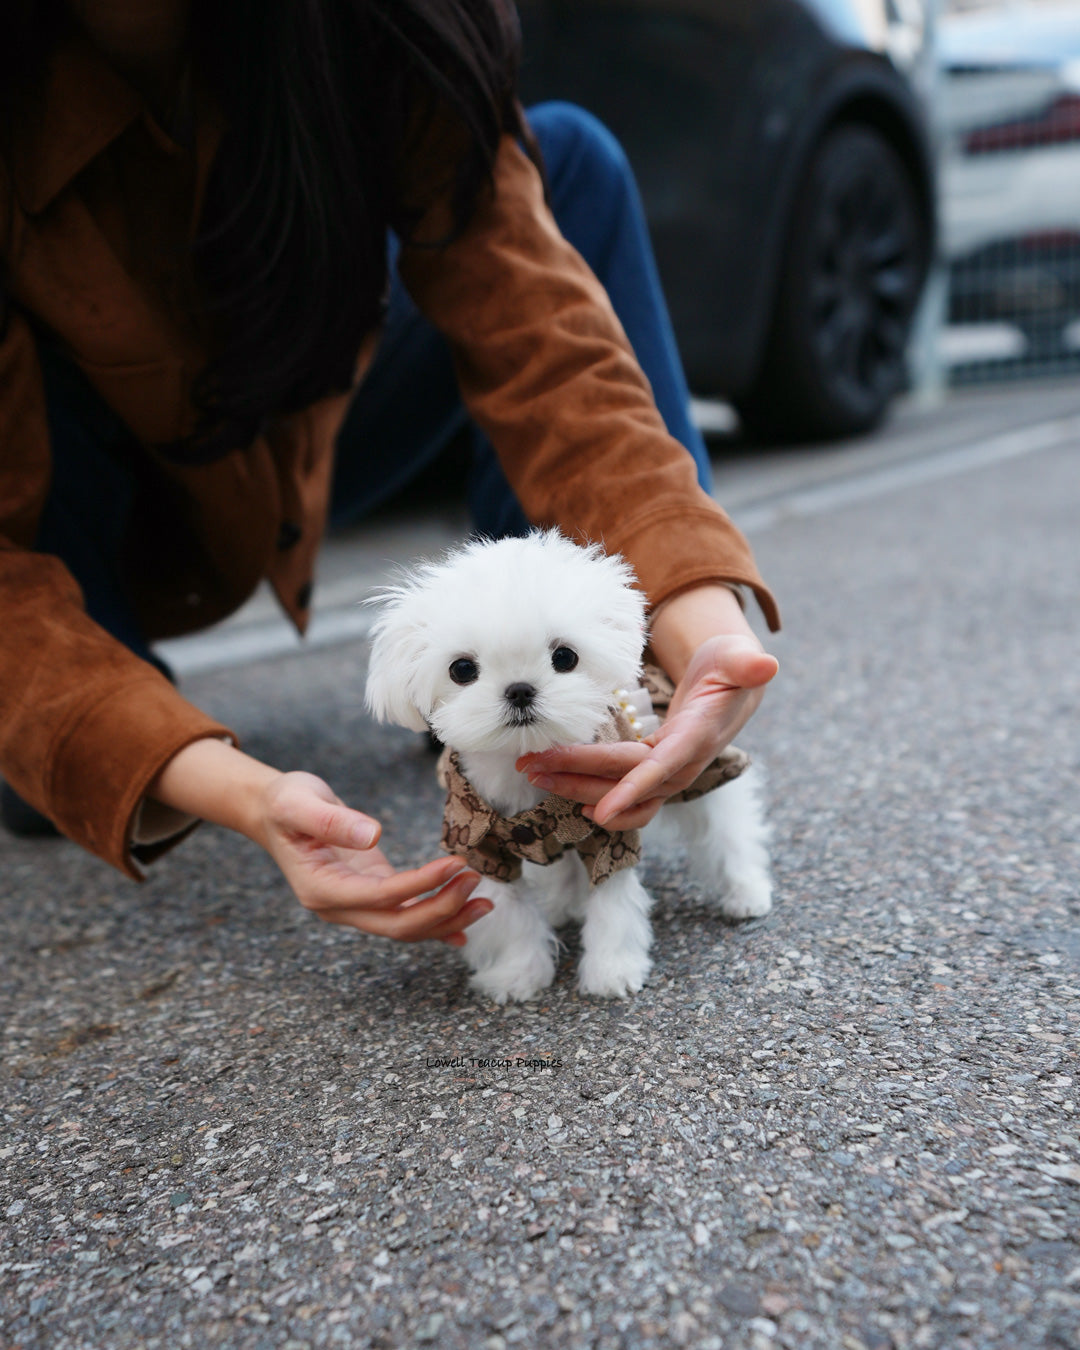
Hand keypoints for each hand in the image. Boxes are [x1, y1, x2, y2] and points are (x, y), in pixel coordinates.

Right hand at [256, 772, 489, 944]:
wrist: (274, 811)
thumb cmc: (285, 803)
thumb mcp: (299, 802)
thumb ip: (332, 820)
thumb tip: (372, 835)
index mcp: (320, 889)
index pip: (381, 896)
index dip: (421, 885)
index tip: (455, 865)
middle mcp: (338, 907)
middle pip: (398, 925)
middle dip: (441, 909)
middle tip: (477, 881)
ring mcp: (354, 905)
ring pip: (406, 927)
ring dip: (446, 919)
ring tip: (485, 903)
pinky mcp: (370, 894)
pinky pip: (405, 916)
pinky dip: (436, 922)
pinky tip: (465, 926)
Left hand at [517, 633, 777, 830]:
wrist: (733, 688)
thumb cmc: (731, 667)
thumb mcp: (738, 658)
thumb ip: (747, 663)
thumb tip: (766, 664)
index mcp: (699, 738)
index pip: (662, 768)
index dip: (632, 790)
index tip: (601, 810)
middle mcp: (682, 765)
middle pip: (624, 779)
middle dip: (577, 777)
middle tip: (533, 767)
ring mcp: (667, 774)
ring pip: (617, 792)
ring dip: (574, 787)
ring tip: (533, 774)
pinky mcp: (653, 773)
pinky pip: (621, 795)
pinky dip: (592, 797)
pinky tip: (562, 792)